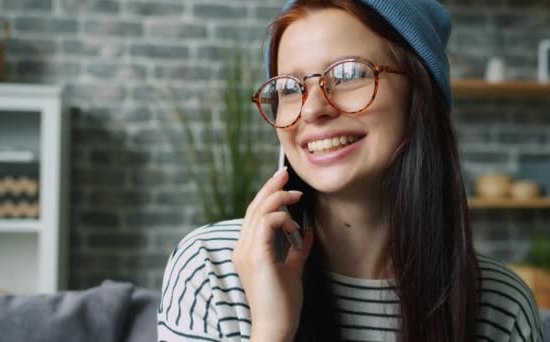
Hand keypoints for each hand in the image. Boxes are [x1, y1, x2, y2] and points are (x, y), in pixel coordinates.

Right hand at [232, 167, 313, 341]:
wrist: (276, 326)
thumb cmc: (282, 303)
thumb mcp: (292, 268)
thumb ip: (297, 249)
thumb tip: (307, 231)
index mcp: (247, 250)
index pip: (254, 215)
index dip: (267, 195)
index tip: (283, 183)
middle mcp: (241, 248)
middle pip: (254, 207)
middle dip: (271, 187)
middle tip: (285, 173)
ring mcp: (246, 251)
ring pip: (258, 211)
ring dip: (278, 198)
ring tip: (296, 196)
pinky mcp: (256, 256)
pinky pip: (266, 224)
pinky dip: (280, 216)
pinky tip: (293, 223)